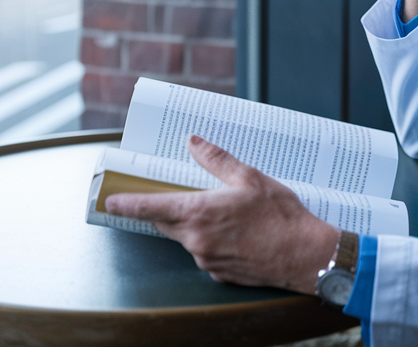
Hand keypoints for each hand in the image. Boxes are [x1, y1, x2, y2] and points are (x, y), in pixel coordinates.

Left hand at [104, 136, 339, 293]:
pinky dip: (213, 240)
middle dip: (166, 209)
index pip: (150, 208)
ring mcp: (207, 260)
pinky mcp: (220, 273)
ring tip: (223, 210)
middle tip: (171, 193)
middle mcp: (197, 240)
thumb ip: (217, 160)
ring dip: (194, 223)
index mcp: (199, 213)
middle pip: (166, 223)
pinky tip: (236, 231)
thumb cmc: (282, 218)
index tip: (109, 202)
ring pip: (187, 238)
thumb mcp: (250, 178)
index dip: (126, 204)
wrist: (307, 256)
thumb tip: (195, 143)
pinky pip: (206, 253)